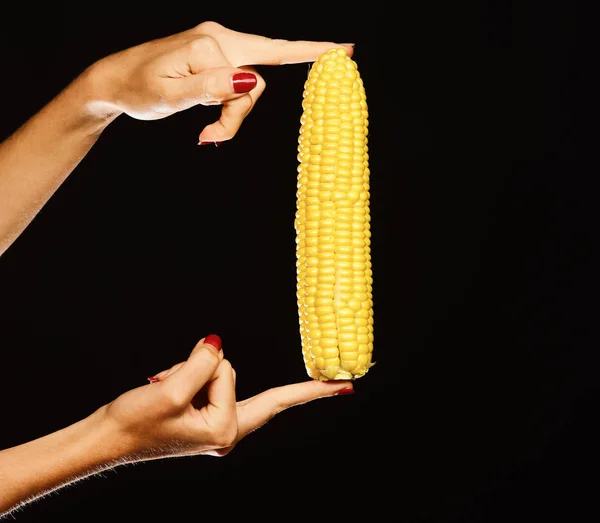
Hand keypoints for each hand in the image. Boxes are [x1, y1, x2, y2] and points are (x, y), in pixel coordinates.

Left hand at [91, 21, 353, 142]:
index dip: (311, 51)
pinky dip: (225, 111)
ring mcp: (218, 50)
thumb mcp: (171, 95)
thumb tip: (250, 80)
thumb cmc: (138, 88)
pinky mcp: (214, 62)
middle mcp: (220, 40)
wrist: (114, 82)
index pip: (271, 51)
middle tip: (210, 138)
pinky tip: (206, 123)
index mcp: (213, 44)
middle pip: (257, 81)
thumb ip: (212, 87)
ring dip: (230, 117)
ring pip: (247, 91)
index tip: (345, 50)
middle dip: (240, 115)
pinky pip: (235, 90)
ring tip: (204, 133)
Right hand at [103, 335, 353, 458]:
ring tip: (162, 392)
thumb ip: (203, 362)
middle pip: (231, 372)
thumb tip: (218, 342)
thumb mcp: (170, 388)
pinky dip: (184, 374)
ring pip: (216, 369)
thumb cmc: (134, 423)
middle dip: (200, 368)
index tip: (348, 386)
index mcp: (226, 430)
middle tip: (167, 387)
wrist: (105, 439)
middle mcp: (227, 429)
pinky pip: (205, 376)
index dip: (313, 390)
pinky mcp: (204, 412)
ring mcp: (216, 421)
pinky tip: (164, 389)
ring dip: (187, 370)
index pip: (276, 399)